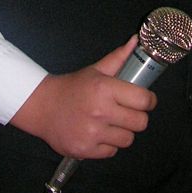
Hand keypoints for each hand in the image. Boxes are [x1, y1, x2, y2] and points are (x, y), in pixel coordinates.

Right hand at [9, 35, 156, 159]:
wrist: (43, 107)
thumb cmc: (73, 88)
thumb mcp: (95, 70)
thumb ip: (118, 58)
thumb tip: (135, 41)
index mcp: (104, 88)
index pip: (143, 100)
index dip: (149, 101)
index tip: (145, 101)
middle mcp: (100, 111)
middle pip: (140, 123)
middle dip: (136, 117)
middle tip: (127, 112)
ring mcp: (93, 133)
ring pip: (128, 139)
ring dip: (122, 132)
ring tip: (110, 123)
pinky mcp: (86, 150)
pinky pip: (112, 152)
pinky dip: (108, 145)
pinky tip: (98, 134)